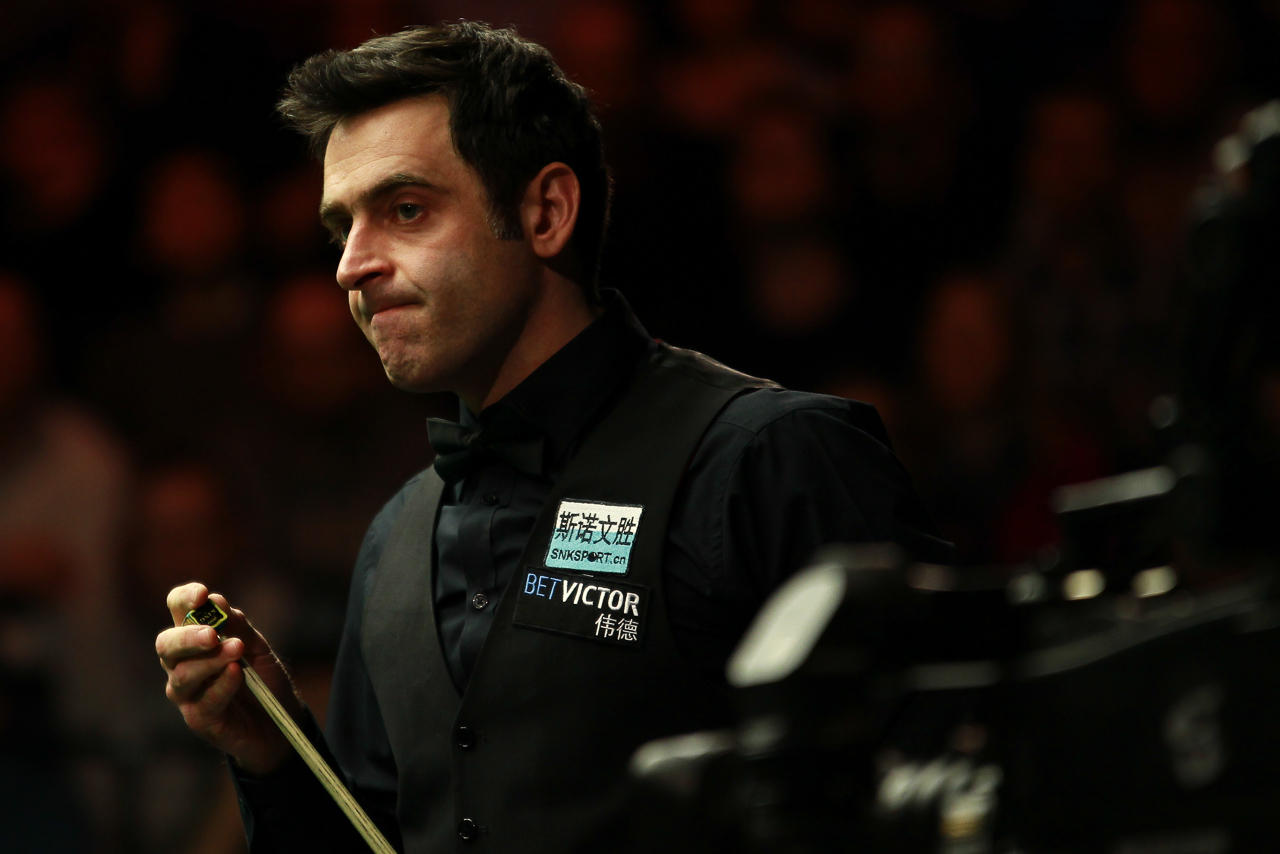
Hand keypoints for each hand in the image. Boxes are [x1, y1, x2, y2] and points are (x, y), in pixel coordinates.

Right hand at [156, 582, 299, 775]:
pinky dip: (222, 684)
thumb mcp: (256, 646)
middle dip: (188, 636)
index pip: (176, 609)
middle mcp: (182, 664)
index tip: (202, 595)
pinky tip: (238, 673)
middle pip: (166, 644)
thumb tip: (216, 601)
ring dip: (211, 661)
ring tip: (236, 651)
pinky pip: (205, 700)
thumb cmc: (263, 678)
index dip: (184, 598)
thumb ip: (238, 625)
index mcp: (194, 638)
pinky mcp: (199, 718)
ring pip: (182, 674)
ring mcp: (187, 693)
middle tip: (212, 634)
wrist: (279, 721)